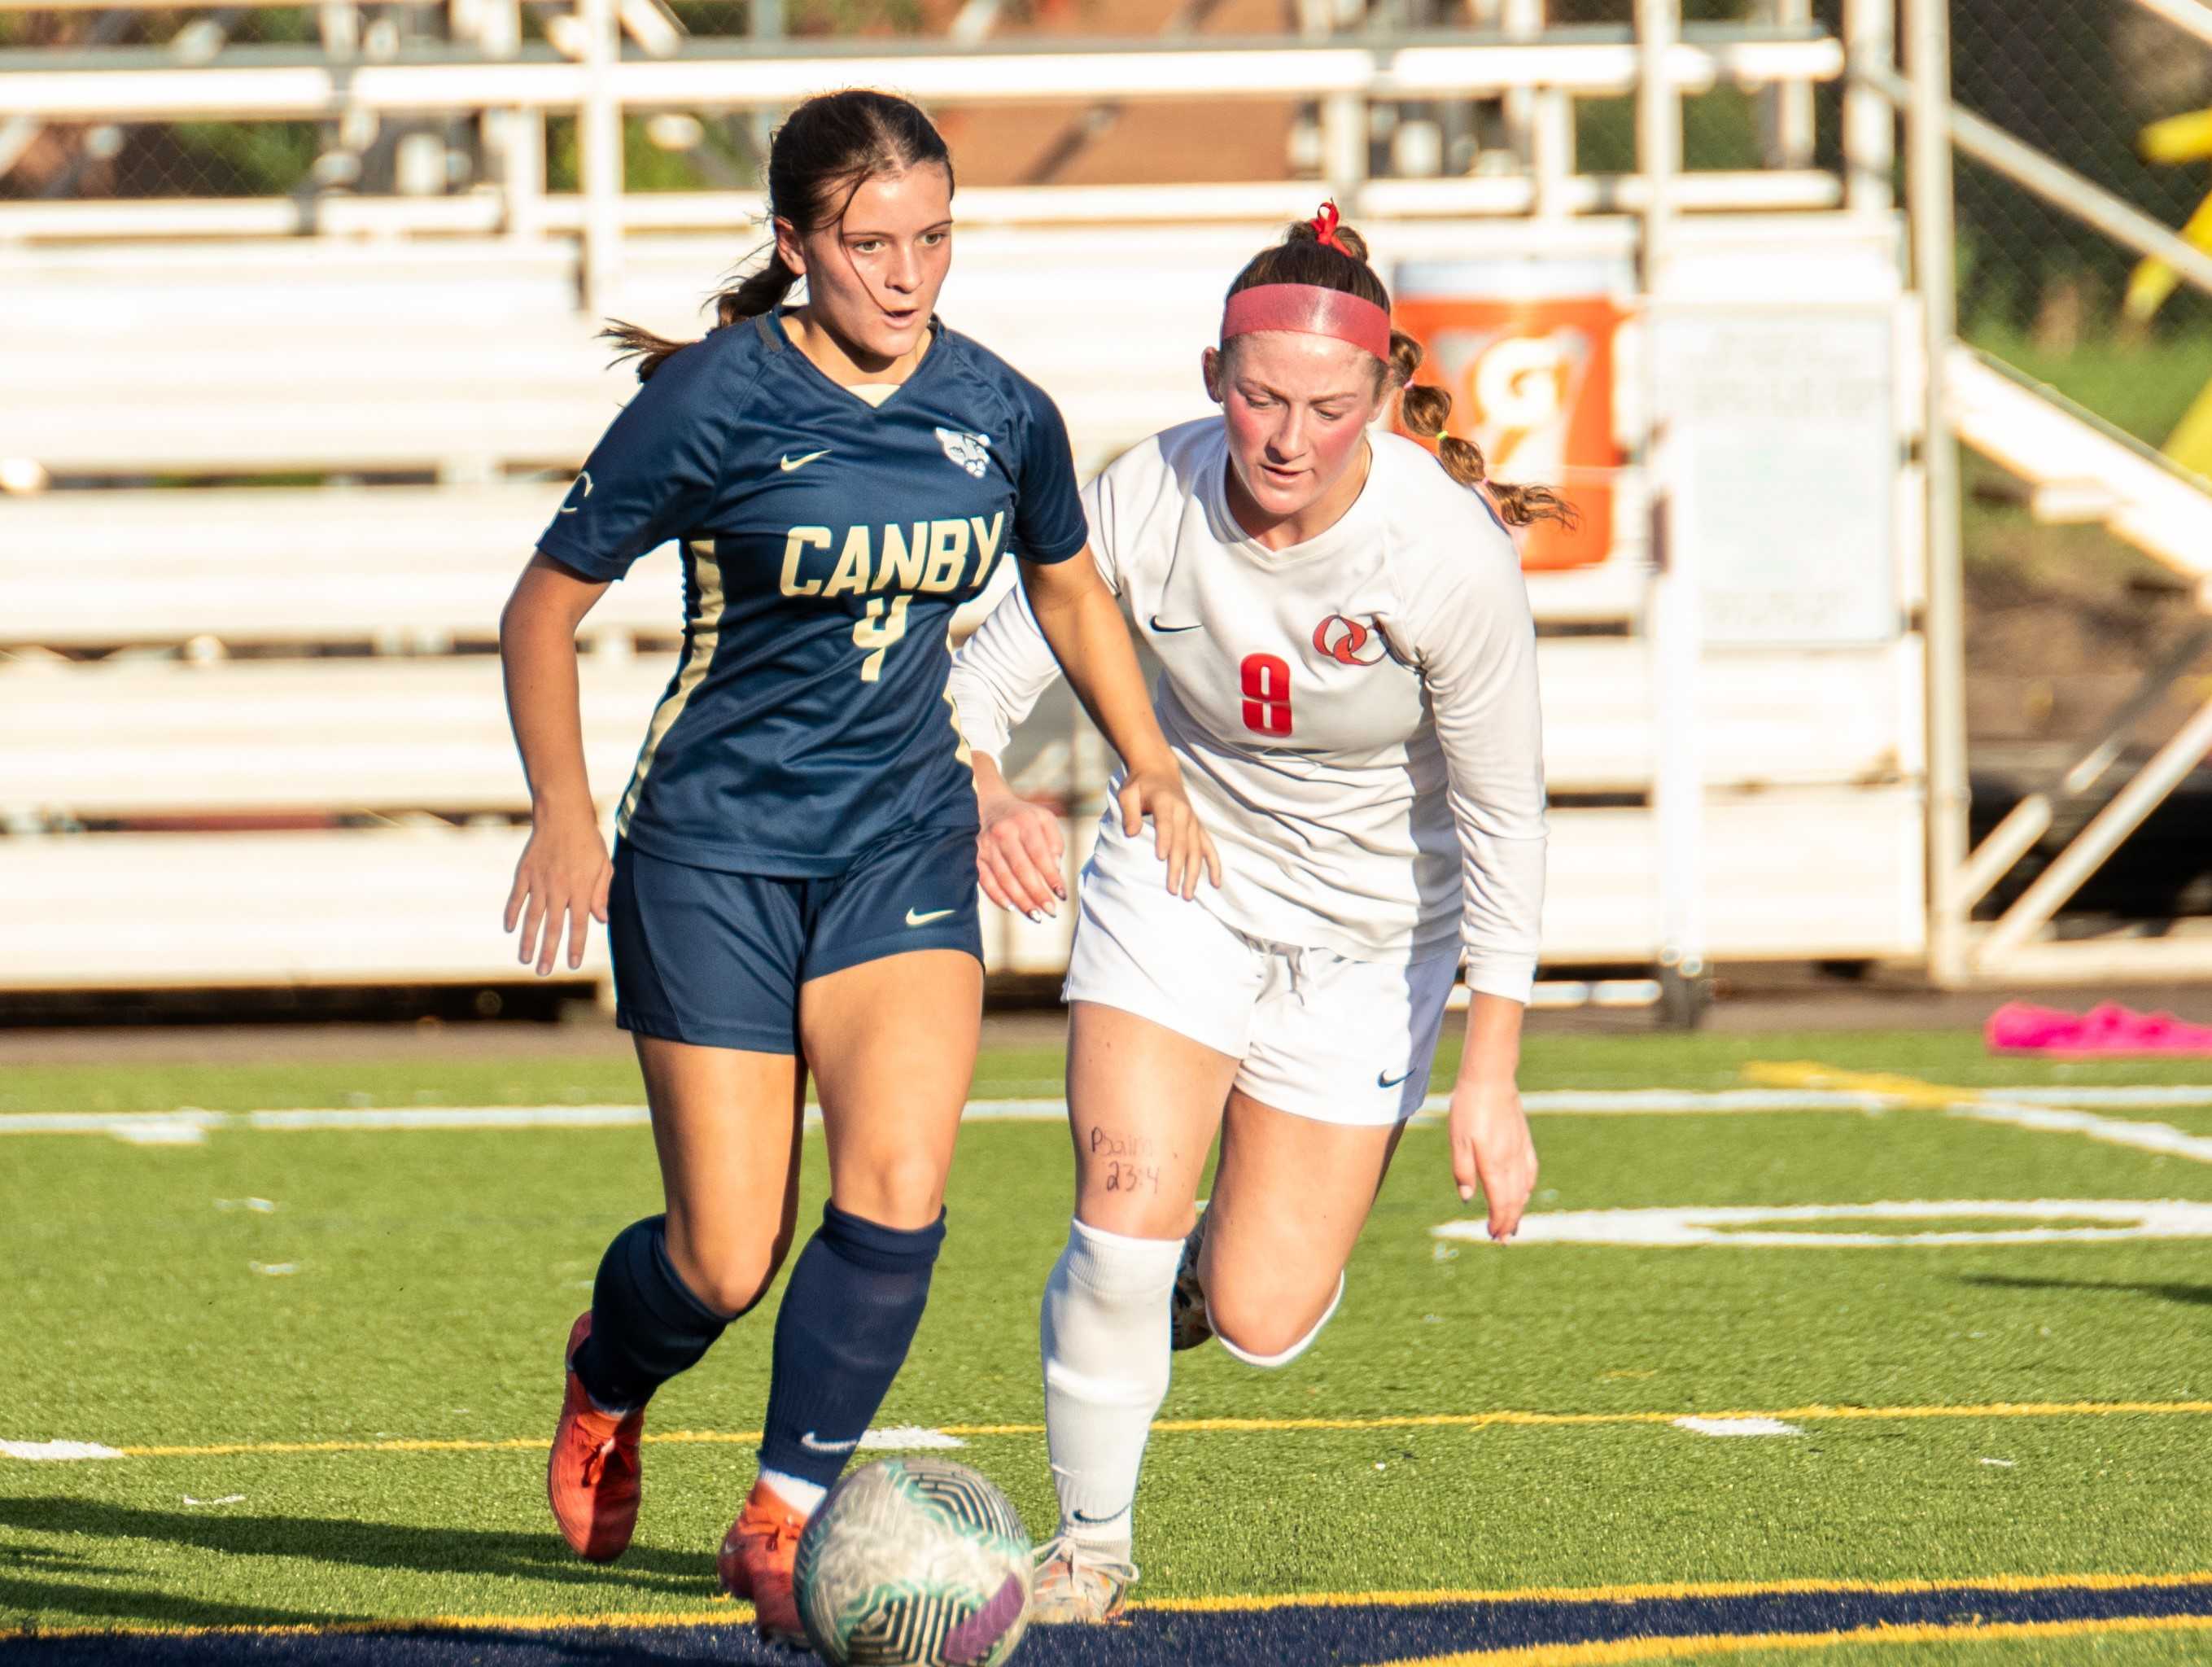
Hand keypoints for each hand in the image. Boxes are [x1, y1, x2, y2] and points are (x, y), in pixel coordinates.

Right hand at [504, 805, 611, 975]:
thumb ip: (601, 894)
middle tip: (543, 972)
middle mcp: (559, 889)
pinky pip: (517, 897)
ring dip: (528, 940)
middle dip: (548, 952)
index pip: (578, 925)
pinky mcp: (524, 873)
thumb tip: (602, 920)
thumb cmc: (588, 841)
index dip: (575, 946)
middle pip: (552, 927)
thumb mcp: (604, 866)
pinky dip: (512, 913)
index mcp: (580, 889)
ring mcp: (539, 881)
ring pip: (532, 917)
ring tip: (525, 959)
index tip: (573, 964)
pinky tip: (510, 928)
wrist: (562, 815)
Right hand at [977, 789, 1066, 918]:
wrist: (989, 804)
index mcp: (1024, 822)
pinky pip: (985, 880)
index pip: (1040, 855)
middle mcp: (1003, 833)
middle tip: (1051, 912)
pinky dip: (997, 895)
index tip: (1062, 895)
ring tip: (1035, 915)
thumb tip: (1056, 869)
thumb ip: (1055, 841)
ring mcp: (986, 845)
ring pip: (1004, 878)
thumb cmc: (1023, 816)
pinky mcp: (974, 855)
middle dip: (1037, 893)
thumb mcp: (1044, 819)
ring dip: (1020, 899)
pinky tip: (1011, 907)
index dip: (1051, 877)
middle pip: (1021, 869)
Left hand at [1116, 767, 1221, 900]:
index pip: (1166, 823)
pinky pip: (1209, 848)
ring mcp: (1193, 821)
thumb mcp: (1127, 794)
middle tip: (1172, 890)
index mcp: (1165, 802)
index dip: (1164, 840)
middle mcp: (1183, 812)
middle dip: (1178, 868)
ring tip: (1187, 895)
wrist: (1159, 771)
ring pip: (1196, 850)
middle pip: (1182, 843)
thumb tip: (1131, 834)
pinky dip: (1214, 865)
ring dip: (1194, 873)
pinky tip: (1215, 884)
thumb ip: (1129, 813)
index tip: (1160, 858)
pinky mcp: (1197, 827)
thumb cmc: (1139, 786)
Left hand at [1448, 1073, 1536, 1240]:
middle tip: (1502, 1239)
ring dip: (1519, 1209)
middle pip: (1514, 1200)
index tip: (1493, 1236)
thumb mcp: (1457, 1140)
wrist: (1491, 1079)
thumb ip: (1463, 1171)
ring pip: (1524, 1188)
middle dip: (1509, 1222)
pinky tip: (1525, 1193)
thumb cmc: (1468, 1108)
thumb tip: (1469, 1200)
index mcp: (1493, 1164)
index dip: (1498, 1222)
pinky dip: (1527, 1188)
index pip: (1500, 1202)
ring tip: (1513, 1225)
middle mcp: (1511, 1161)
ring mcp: (1520, 1150)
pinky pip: (1530, 1171)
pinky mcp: (1524, 1140)